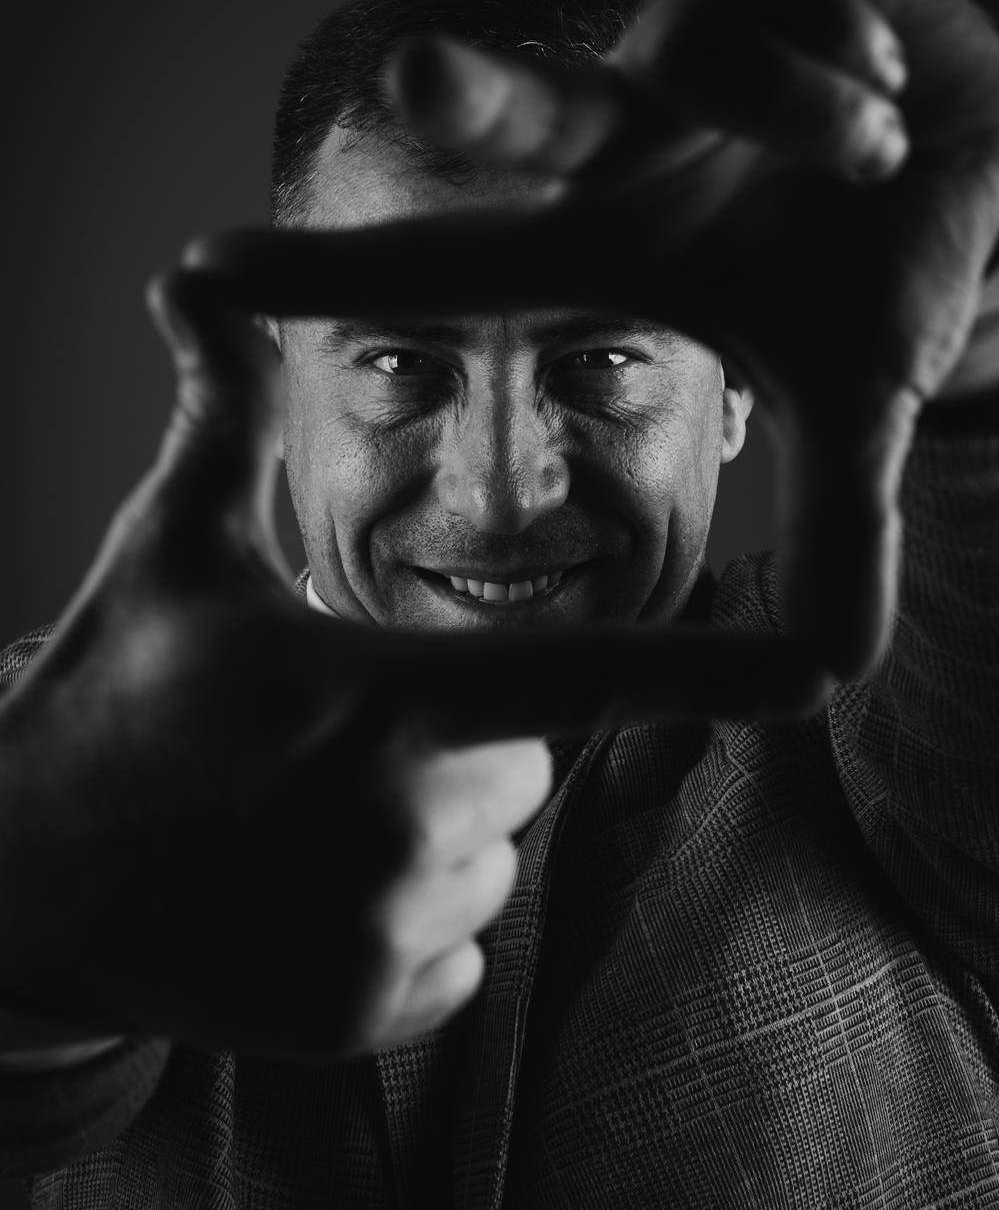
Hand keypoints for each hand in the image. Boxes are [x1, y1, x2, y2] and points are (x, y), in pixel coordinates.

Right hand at [0, 260, 822, 1061]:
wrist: (20, 879)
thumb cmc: (111, 693)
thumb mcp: (172, 548)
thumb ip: (224, 416)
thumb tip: (197, 279)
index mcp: (374, 696)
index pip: (578, 675)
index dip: (705, 670)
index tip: (814, 671)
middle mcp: (397, 824)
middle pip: (524, 758)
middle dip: (462, 737)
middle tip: (337, 735)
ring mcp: (383, 935)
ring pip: (492, 855)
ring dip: (433, 830)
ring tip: (310, 812)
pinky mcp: (365, 1016)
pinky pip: (459, 951)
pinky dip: (410, 918)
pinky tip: (308, 884)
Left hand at [195, 0, 998, 678]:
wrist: (988, 159)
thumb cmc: (883, 267)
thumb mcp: (852, 402)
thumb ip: (831, 531)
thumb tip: (833, 675)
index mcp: (620, 242)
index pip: (456, 263)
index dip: (335, 274)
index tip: (201, 276)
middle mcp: (627, 135)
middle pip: (519, 109)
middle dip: (471, 96)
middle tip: (409, 81)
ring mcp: (680, 42)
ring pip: (699, 49)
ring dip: (807, 120)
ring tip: (870, 154)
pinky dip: (844, 61)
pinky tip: (882, 89)